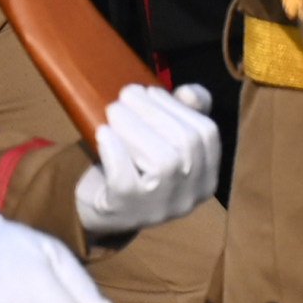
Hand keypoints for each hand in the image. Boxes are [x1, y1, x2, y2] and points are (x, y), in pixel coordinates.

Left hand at [70, 80, 220, 235]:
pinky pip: (125, 177)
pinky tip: (102, 133)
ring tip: (114, 109)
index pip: (206, 134)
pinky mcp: (127, 211)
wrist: (96, 212)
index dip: (180, 108)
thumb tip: (189, 92)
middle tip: (127, 93)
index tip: (152, 90)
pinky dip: (115, 150)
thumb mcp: (160, 142)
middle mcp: (191, 196)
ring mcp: (161, 208)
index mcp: (206, 177)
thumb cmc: (131, 168)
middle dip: (154, 111)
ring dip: (134, 126)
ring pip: (161, 161)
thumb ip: (182, 115)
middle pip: (185, 145)